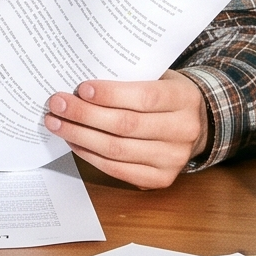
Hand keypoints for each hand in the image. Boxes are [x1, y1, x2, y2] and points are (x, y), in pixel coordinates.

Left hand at [46, 73, 206, 188]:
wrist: (198, 124)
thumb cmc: (168, 95)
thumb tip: (82, 84)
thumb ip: (130, 78)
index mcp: (184, 99)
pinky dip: (90, 155)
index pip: (144, 98)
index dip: (110, 94)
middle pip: (125, 126)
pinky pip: (117, 170)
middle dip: (85, 115)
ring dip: (80, 136)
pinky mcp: (160, 179)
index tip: (81, 88)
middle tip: (57, 105)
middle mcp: (183, 131)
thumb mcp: (159, 76)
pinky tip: (74, 141)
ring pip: (117, 150)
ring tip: (57, 123)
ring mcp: (173, 159)